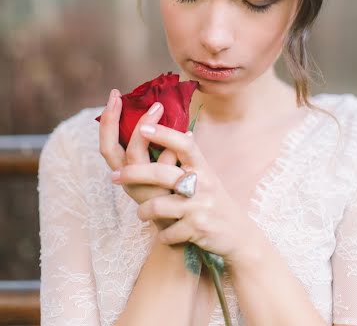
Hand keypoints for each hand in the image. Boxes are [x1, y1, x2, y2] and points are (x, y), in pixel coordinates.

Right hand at [98, 89, 178, 229]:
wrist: (184, 223)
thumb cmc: (170, 189)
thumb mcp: (157, 164)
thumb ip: (155, 143)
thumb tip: (161, 108)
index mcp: (125, 171)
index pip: (107, 145)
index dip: (107, 121)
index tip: (114, 95)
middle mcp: (129, 180)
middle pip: (112, 149)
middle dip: (115, 120)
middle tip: (121, 96)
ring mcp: (144, 188)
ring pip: (136, 154)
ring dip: (146, 128)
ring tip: (160, 107)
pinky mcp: (163, 194)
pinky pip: (167, 164)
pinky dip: (176, 147)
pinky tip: (190, 135)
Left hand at [113, 122, 250, 264]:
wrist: (238, 235)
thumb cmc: (213, 200)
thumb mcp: (206, 176)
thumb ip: (188, 160)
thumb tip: (179, 131)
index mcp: (202, 166)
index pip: (183, 144)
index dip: (164, 134)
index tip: (143, 126)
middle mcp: (202, 183)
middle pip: (161, 173)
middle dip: (133, 174)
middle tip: (115, 176)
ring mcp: (200, 206)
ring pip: (158, 205)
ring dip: (144, 212)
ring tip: (142, 213)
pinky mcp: (198, 229)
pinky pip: (167, 232)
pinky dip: (163, 235)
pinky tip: (164, 234)